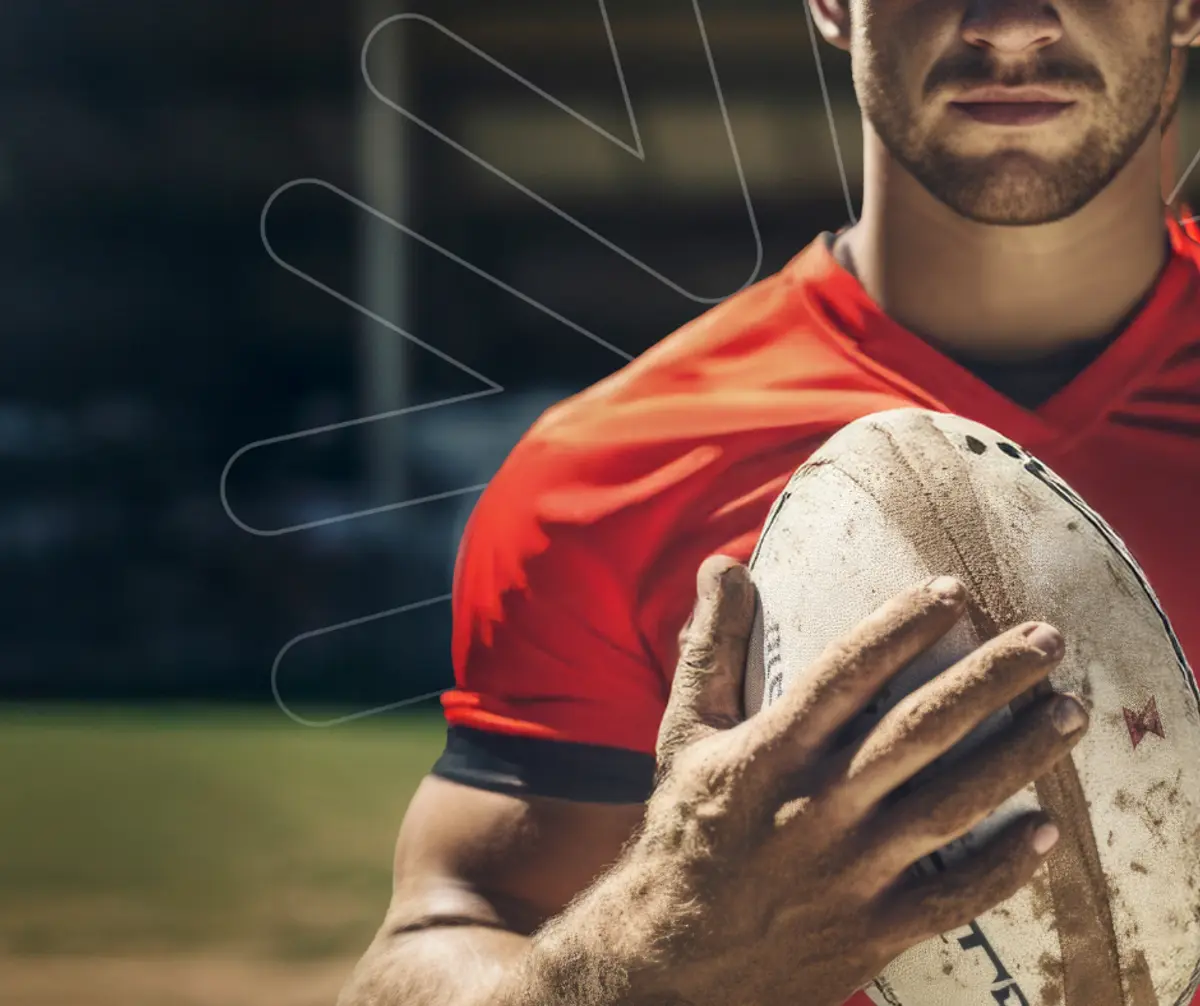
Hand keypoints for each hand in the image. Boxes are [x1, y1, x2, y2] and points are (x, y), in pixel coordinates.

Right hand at [618, 555, 1086, 1005]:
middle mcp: (816, 807)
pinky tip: (1047, 831)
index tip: (954, 590)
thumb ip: (710, 647)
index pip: (846, 674)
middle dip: (989, 678)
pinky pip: (951, 899)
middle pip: (918, 729)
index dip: (902, 625)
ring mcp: (849, 873)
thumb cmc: (685, 830)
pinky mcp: (871, 930)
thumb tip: (725, 562)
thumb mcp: (683, 733)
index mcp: (769, 753)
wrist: (672, 957)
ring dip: (1017, 757)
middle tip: (1046, 637)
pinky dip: (1003, 868)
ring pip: (950, 805)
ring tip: (1069, 712)